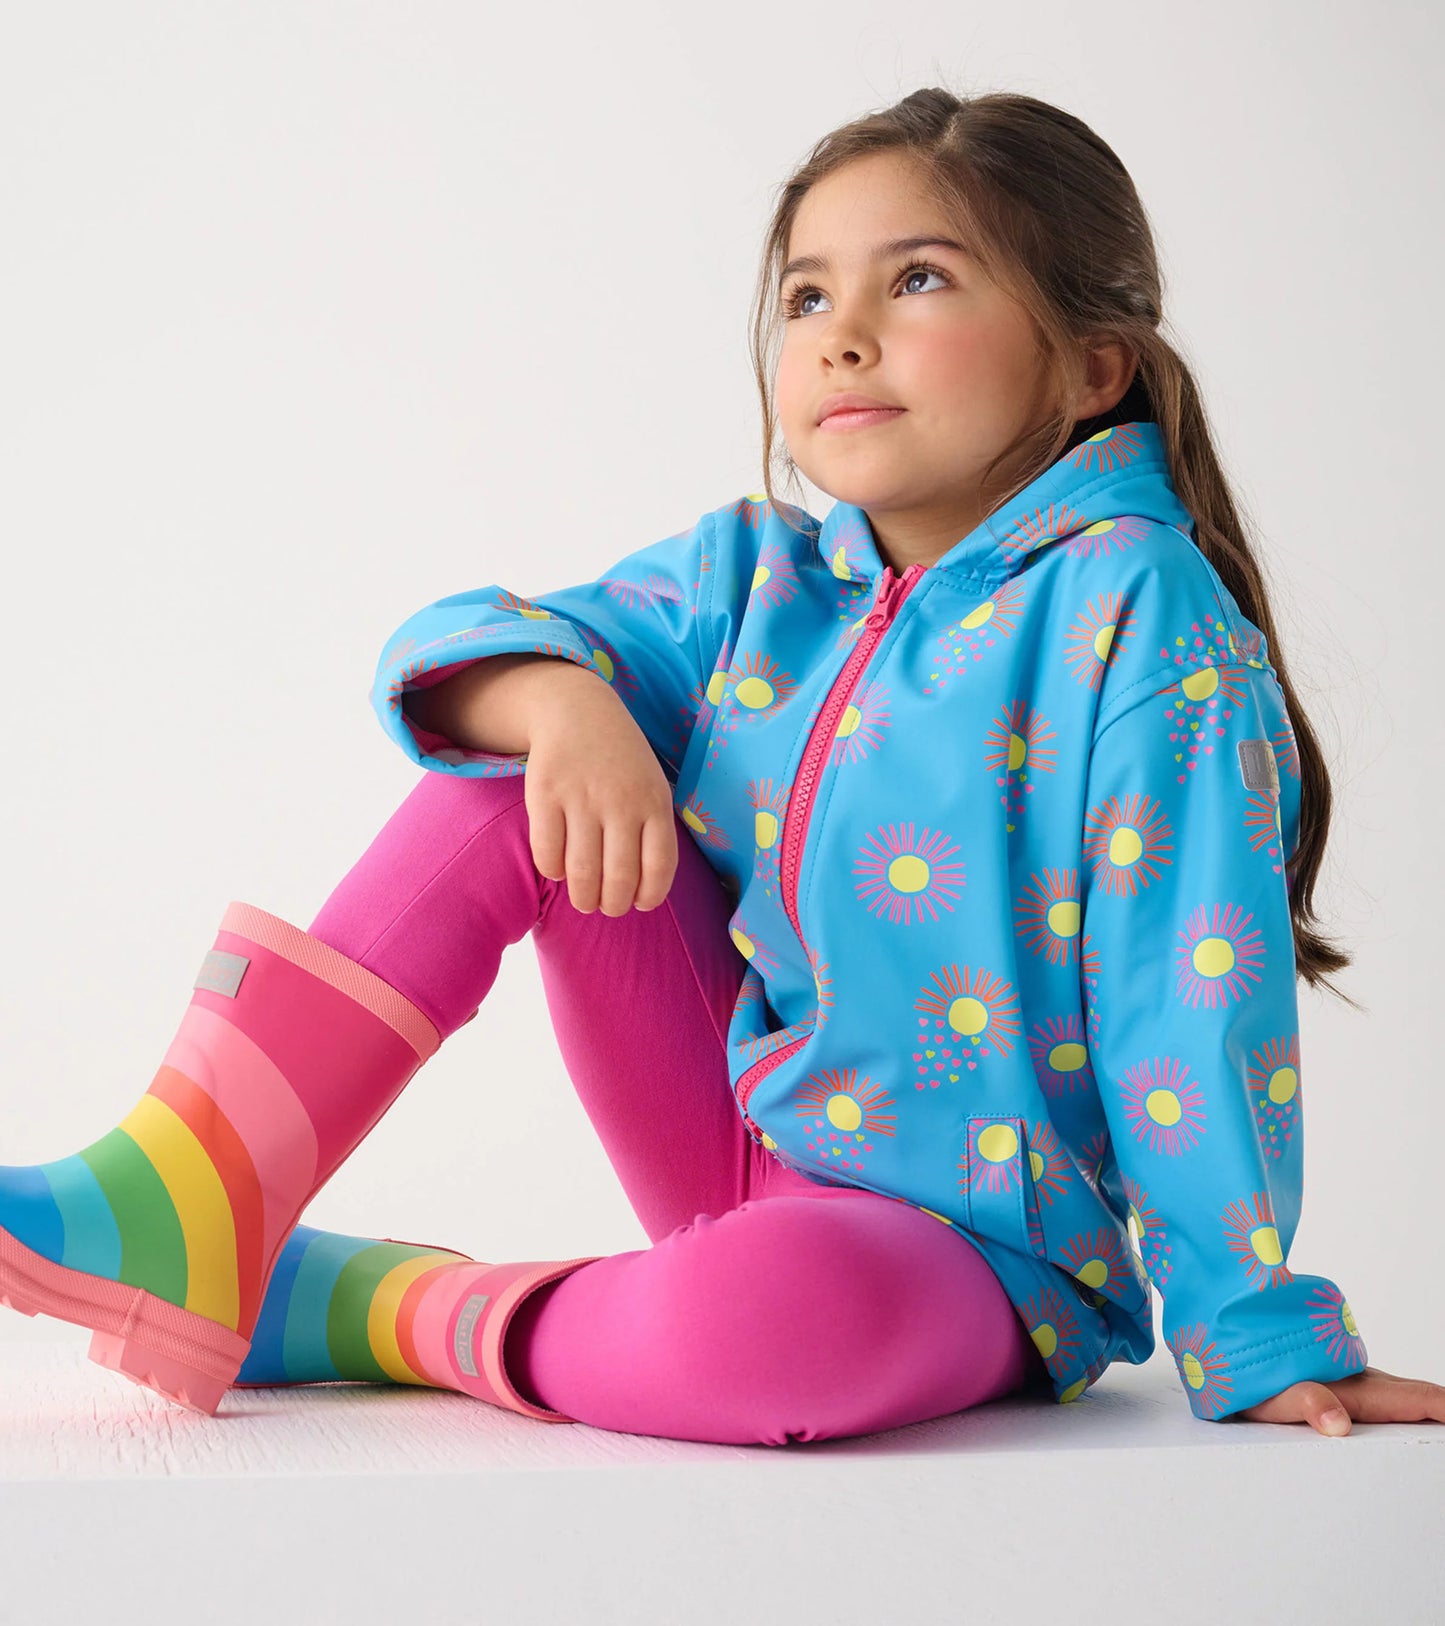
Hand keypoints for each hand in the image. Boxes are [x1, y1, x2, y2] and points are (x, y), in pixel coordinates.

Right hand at [524, 681, 678, 916]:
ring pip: (582, 872)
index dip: (650, 895)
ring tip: (584, 900)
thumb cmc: (621, 759)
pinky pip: (547, 853)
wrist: (577, 709)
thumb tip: (646, 888)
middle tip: (607, 907)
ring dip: (583, 898)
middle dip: (613, 905)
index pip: (659, 866)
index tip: (641, 904)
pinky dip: (553, 871)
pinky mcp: (545, 795)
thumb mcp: (652, 784)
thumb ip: (653, 828)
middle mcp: (620, 802)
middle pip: (619, 878)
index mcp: (654, 802)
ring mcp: (581, 798)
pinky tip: (558, 869)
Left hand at [1234, 1364, 1444, 1434]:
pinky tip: (1402, 1412)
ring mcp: (1347, 1376)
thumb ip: (1305, 1402)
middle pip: (1411, 1394)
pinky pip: (1375, 1390)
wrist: (1222, 1334)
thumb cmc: (1246, 1372)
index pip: (1412, 1398)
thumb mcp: (1271, 1394)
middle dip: (1438, 1407)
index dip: (1442, 1407)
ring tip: (1435, 1416)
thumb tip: (1339, 1425)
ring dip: (1420, 1404)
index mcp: (1351, 1388)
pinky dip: (1399, 1401)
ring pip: (1394, 1391)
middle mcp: (1356, 1378)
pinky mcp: (1335, 1377)